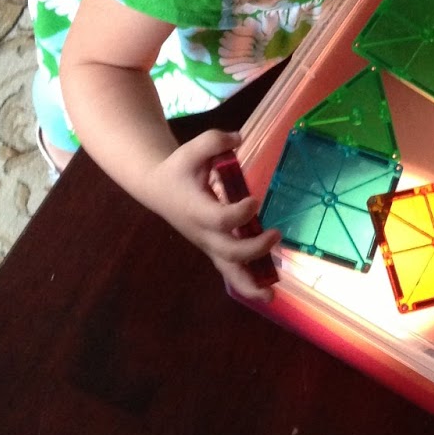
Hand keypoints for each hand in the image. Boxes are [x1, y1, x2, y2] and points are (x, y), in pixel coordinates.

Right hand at [154, 130, 280, 302]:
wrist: (157, 187)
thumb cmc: (178, 168)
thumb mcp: (191, 148)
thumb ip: (214, 141)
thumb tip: (237, 138)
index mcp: (196, 209)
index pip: (220, 219)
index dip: (240, 213)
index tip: (255, 199)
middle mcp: (202, 232)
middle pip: (227, 251)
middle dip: (253, 248)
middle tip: (276, 234)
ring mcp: (208, 243)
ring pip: (227, 270)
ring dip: (249, 284)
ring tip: (271, 296)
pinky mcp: (214, 248)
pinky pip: (230, 270)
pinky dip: (247, 284)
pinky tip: (268, 294)